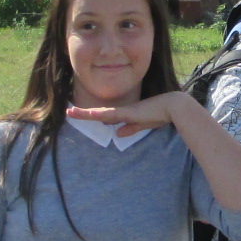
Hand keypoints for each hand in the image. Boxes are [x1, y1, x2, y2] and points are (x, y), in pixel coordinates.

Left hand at [65, 90, 180, 136]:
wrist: (172, 106)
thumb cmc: (160, 114)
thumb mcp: (142, 125)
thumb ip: (130, 129)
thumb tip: (117, 134)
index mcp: (124, 114)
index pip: (105, 116)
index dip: (93, 116)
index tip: (81, 115)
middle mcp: (122, 111)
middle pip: (98, 113)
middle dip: (84, 113)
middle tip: (69, 112)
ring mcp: (124, 111)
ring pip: (100, 112)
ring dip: (86, 113)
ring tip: (71, 112)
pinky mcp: (128, 112)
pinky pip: (111, 114)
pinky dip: (99, 114)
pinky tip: (90, 115)